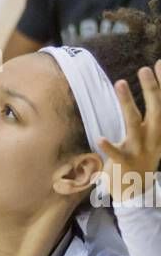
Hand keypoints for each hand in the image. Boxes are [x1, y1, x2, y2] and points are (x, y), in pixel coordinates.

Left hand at [99, 62, 160, 200]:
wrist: (137, 193)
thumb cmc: (142, 159)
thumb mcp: (153, 138)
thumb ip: (151, 116)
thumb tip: (151, 92)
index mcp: (160, 131)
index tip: (160, 63)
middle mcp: (153, 138)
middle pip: (156, 110)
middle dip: (152, 89)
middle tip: (144, 70)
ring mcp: (139, 150)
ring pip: (134, 124)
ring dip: (127, 103)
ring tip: (120, 83)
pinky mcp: (124, 164)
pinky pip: (116, 153)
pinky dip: (108, 147)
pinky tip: (100, 138)